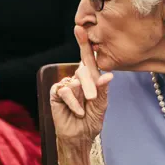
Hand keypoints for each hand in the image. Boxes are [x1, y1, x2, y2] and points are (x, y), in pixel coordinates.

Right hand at [50, 25, 112, 145]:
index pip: (87, 58)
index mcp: (89, 79)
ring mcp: (66, 85)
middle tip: (92, 99)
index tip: (80, 27)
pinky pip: (65, 90)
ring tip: (83, 110)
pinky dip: (72, 102)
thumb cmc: (92, 120)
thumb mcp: (102, 105)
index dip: (84, 43)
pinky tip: (76, 111)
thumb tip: (108, 75)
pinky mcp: (56, 93)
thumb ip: (103, 89)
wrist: (80, 137)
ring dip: (81, 98)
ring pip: (74, 81)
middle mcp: (77, 78)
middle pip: (83, 70)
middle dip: (89, 85)